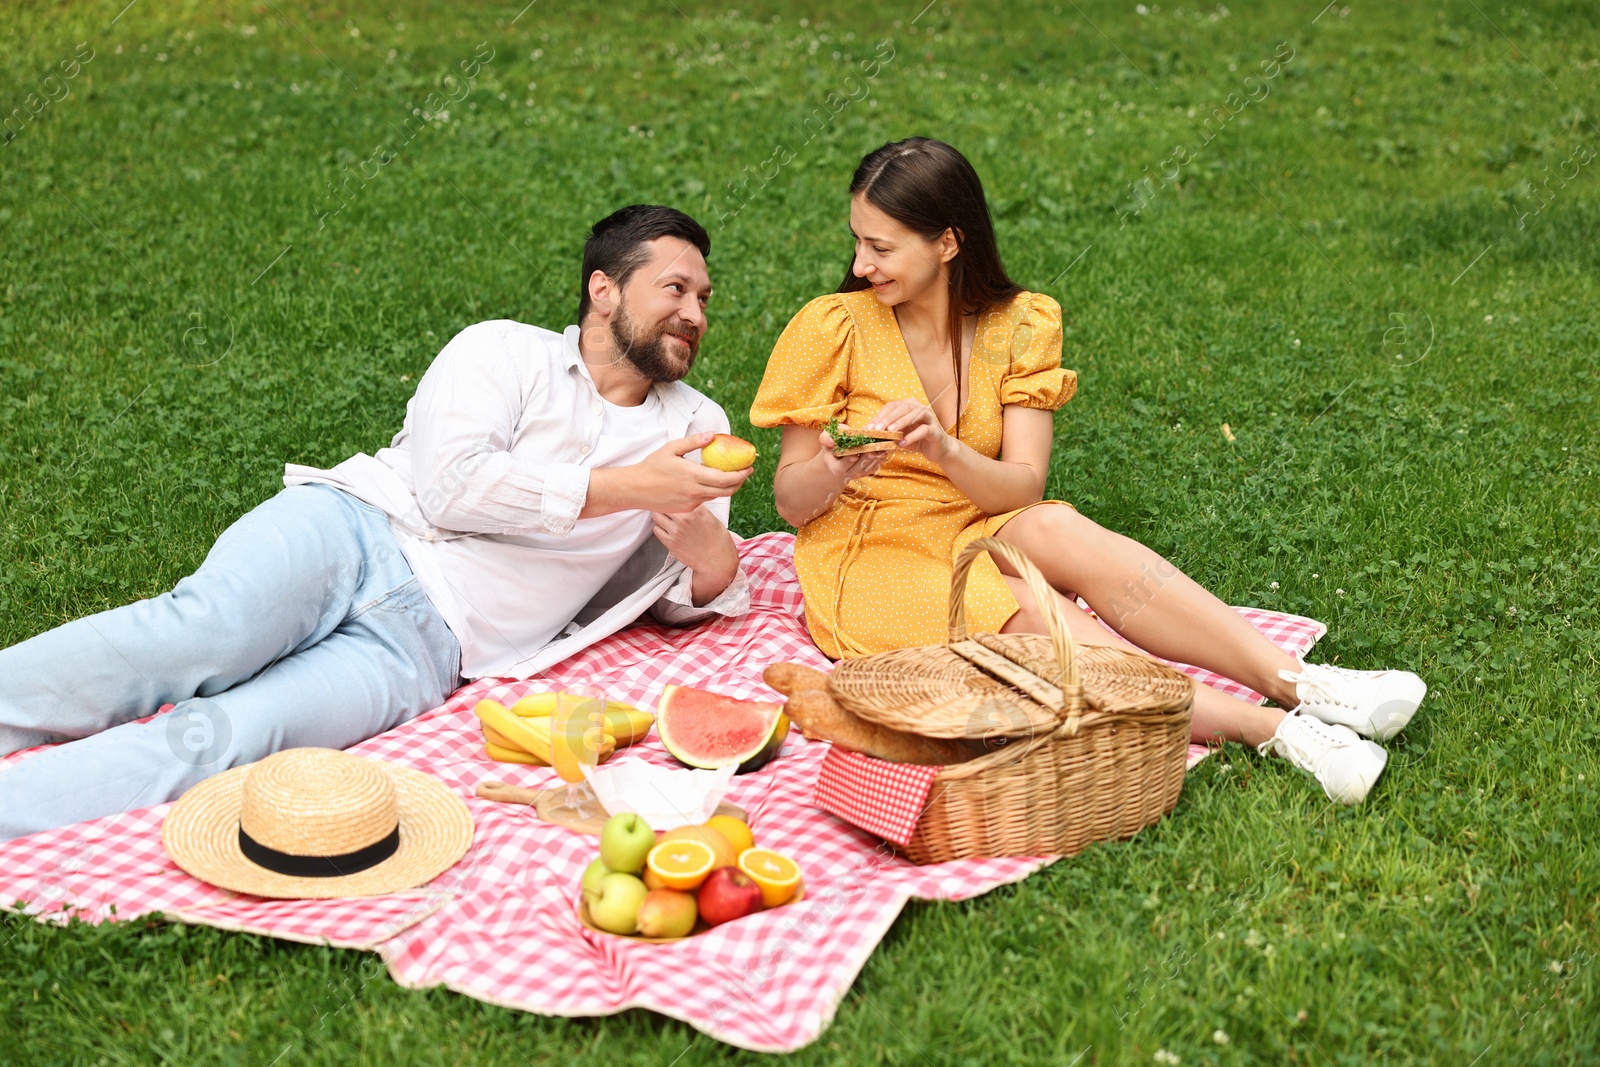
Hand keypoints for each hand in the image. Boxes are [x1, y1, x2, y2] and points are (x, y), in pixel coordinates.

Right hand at [624, 432, 751, 512]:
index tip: (749, 468)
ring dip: (726, 487)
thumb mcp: (671, 448)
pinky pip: (705, 500)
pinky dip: (712, 491)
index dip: (741, 475)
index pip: (726, 479)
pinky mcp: (686, 509)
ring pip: (716, 496)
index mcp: (693, 476)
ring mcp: (691, 503)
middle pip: (727, 491)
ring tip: (729, 475)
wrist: (635, 489)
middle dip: (740, 482)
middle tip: (745, 472)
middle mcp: (695, 492)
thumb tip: (713, 435)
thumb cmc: (652, 466)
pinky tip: (709, 482)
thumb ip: (693, 442)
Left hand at [653, 506, 738, 602]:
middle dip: (664, 506)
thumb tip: (686, 500)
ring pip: (657, 516)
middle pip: (663, 504)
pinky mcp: (671, 543)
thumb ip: (697, 507)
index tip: (671, 498)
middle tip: (666, 509)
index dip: (673, 497)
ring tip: (666, 520)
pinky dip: (660, 529)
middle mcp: (685, 518)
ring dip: (660, 517)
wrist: (716, 560)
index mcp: (696, 510)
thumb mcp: (711, 517)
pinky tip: (667, 531)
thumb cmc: (716, 539)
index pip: (676, 495)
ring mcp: (676, 530)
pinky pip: (656, 530)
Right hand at [815, 426, 889, 482]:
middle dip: (866, 459)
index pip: (841, 467)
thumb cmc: (833, 443)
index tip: (854, 455)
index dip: (847, 461)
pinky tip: (886, 449)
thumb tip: (831, 442)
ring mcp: (859, 473)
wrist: (840, 453)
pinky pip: (875, 465)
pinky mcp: (868, 470)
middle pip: (858, 468)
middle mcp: (847, 473)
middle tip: (873, 451)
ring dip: (876, 458)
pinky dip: (881, 458)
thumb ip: (826, 438)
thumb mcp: (826, 438)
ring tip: (883, 448)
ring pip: (869, 467)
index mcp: (835, 467)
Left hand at [868, 399, 953, 463]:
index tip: (869, 427)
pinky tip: (902, 443)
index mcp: (909, 406)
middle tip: (877, 429)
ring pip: (914, 415)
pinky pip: (923, 430)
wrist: (937, 449)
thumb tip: (870, 432)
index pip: (891, 407)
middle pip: (902, 408)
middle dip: (888, 418)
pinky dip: (912, 437)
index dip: (879, 416)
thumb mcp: (900, 435)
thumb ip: (888, 431)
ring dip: (901, 423)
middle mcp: (919, 408)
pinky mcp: (935, 429)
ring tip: (890, 432)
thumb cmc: (916, 440)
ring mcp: (929, 417)